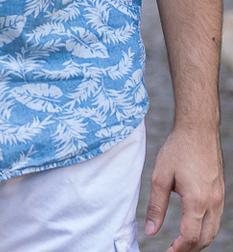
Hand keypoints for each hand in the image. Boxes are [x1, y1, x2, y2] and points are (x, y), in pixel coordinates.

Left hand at [144, 124, 223, 251]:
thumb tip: (150, 230)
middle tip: (172, 250)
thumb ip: (156, 206)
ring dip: (198, 241)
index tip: (166, 251)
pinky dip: (205, 228)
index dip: (178, 249)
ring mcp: (220, 198)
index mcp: (197, 201)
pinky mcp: (220, 192)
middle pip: (205, 238)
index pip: (191, 236)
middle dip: (189, 249)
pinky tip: (192, 226)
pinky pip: (216, 219)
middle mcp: (213, 202)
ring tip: (180, 243)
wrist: (198, 131)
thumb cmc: (177, 151)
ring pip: (213, 230)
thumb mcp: (160, 177)